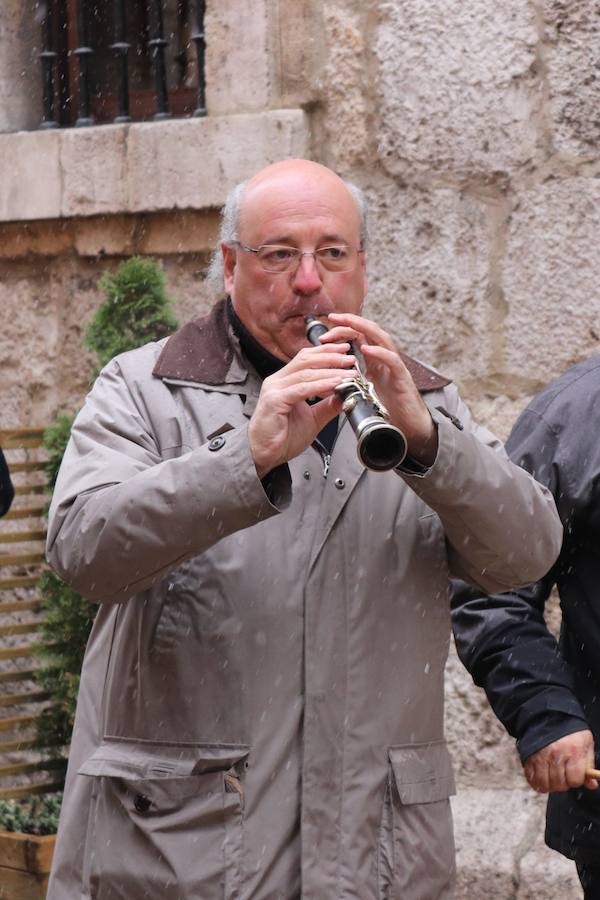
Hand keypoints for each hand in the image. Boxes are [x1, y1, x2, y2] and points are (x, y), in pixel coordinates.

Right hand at [248, 343, 353, 476]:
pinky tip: (335, 384)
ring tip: (348, 373)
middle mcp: (277, 381)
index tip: (345, 350)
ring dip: (330, 371)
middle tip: (350, 359)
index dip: (326, 352)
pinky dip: (321, 385)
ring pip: (306, 373)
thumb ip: (327, 407)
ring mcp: (274, 389)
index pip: (305, 358)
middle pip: (306, 360)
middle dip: (331, 357)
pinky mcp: (275, 400)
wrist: (263, 455)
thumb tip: (345, 396)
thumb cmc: (281, 438)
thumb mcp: (312, 419)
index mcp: (284, 381)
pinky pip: (302, 389)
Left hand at [324, 313, 437, 465]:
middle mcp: (386, 359)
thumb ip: (351, 379)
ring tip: (348, 323)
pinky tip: (366, 349)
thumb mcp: (363, 390)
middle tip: (333, 318)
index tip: (324, 331)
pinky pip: (392, 360)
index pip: (359, 337)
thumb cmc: (387, 411)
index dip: (342, 330)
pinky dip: (379, 352)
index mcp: (375, 361)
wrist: (410, 429)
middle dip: (351, 321)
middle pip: (370, 331)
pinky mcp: (402, 379)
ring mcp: (395, 367)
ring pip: (382, 338)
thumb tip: (329, 376)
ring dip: (364, 329)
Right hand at [523, 730, 597, 792]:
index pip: (575, 779)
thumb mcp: (585, 744)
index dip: (576, 780)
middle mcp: (556, 754)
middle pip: (560, 784)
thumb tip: (591, 785)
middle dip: (563, 784)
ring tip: (553, 779)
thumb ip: (589, 765)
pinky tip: (541, 778)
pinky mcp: (528, 757)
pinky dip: (536, 782)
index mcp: (573, 750)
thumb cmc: (570, 732)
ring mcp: (540, 755)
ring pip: (545, 784)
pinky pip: (531, 778)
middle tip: (563, 777)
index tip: (574, 776)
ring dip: (550, 785)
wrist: (548, 716)